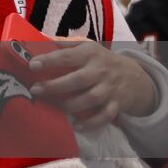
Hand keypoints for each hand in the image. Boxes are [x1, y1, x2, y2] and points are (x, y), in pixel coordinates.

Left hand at [29, 40, 157, 129]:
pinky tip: (76, 126)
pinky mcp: (117, 104)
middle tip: (35, 90)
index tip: (32, 66)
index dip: (50, 61)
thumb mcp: (87, 46)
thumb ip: (64, 44)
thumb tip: (38, 42)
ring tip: (53, 106)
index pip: (68, 56)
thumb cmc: (101, 60)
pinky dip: (91, 123)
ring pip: (90, 99)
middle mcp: (100, 71)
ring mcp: (109, 89)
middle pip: (78, 80)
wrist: (135, 76)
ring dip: (70, 105)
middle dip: (55, 86)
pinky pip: (105, 116)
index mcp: (90, 54)